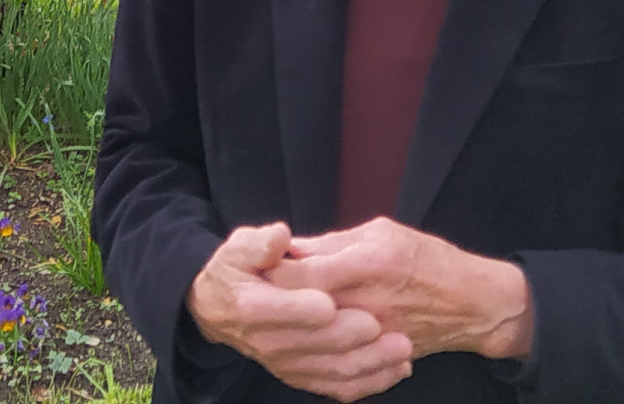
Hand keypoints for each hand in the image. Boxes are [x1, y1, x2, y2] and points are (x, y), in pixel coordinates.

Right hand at [187, 222, 412, 399]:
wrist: (221, 312)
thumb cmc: (237, 272)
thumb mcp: (238, 249)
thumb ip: (260, 243)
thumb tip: (280, 236)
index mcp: (253, 306)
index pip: (281, 310)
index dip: (306, 308)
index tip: (332, 301)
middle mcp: (270, 342)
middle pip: (316, 343)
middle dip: (351, 336)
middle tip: (383, 323)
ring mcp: (288, 365)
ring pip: (334, 371)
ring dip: (371, 363)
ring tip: (402, 349)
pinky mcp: (303, 377)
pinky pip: (340, 388)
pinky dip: (371, 382)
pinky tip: (397, 370)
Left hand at [268, 218, 534, 361]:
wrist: (473, 304)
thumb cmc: (428, 259)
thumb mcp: (382, 233)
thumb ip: (333, 243)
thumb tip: (290, 248)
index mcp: (370, 263)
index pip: (302, 276)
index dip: (273, 273)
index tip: (261, 267)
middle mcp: (370, 303)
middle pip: (302, 312)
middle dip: (276, 303)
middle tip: (262, 293)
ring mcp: (374, 336)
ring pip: (315, 342)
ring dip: (293, 331)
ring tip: (283, 317)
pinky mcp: (378, 358)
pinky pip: (338, 368)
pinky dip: (318, 357)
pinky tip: (309, 343)